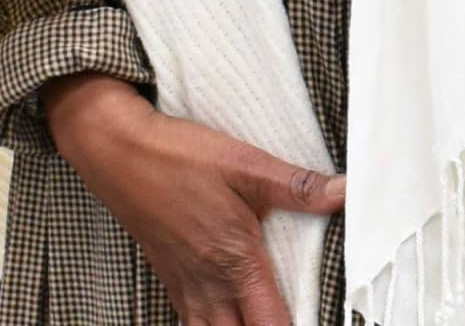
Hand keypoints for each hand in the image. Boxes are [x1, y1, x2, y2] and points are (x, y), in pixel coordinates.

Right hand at [42, 72, 344, 325]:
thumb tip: (345, 192)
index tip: (315, 321)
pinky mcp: (171, 279)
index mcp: (234, 261)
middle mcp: (208, 285)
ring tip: (263, 320)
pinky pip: (193, 324)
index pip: (270, 323)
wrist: (119, 156)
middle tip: (293, 318)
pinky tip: (227, 315)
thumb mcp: (247, 164)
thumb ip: (298, 186)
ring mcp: (185, 287)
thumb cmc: (179, 158)